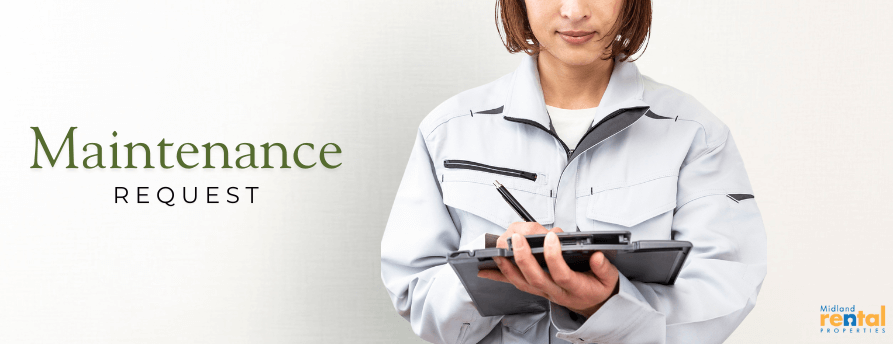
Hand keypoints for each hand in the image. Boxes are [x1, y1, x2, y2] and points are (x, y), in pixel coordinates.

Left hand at [478, 226, 619, 317]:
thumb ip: (604, 268)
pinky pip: (514, 284)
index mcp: (576, 287)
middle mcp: (556, 291)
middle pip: (535, 278)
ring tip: (499, 248)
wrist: (592, 304)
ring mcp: (543, 292)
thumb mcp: (609, 278)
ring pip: (522, 282)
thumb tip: (597, 257)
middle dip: (524, 257)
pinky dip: (498, 277)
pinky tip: (484, 270)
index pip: (561, 273)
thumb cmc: (597, 287)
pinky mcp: (534, 289)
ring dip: (507, 265)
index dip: (554, 256)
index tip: (552, 237)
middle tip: (517, 238)